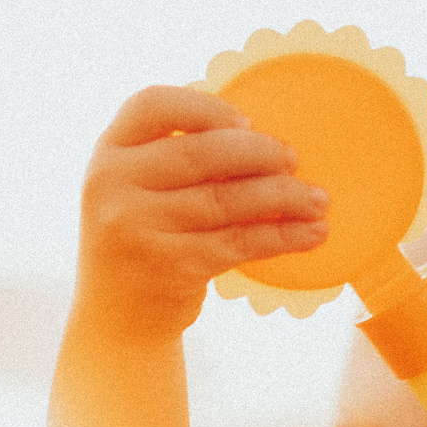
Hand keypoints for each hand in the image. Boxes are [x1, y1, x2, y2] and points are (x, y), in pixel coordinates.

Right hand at [74, 85, 327, 339]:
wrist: (118, 322)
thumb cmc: (142, 242)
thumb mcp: (136, 191)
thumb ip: (173, 158)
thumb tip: (261, 135)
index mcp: (108, 154)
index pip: (153, 104)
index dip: (205, 106)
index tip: (245, 122)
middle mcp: (113, 186)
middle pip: (200, 152)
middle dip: (259, 152)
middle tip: (293, 159)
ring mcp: (139, 227)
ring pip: (227, 199)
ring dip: (284, 196)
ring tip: (318, 199)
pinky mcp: (172, 265)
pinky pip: (240, 240)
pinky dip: (282, 236)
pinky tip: (311, 233)